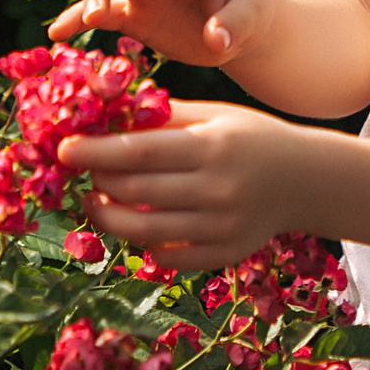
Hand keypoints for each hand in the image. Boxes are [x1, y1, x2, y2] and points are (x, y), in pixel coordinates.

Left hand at [57, 100, 308, 270]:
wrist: (306, 179)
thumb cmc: (250, 138)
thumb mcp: (214, 115)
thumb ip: (164, 117)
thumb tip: (105, 112)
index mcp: (212, 146)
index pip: (139, 151)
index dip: (96, 152)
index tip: (64, 150)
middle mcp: (217, 189)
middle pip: (137, 192)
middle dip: (98, 183)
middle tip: (82, 174)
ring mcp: (222, 226)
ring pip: (145, 232)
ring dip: (109, 217)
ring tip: (97, 201)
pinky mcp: (226, 253)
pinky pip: (168, 257)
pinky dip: (144, 244)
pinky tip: (137, 224)